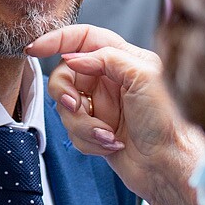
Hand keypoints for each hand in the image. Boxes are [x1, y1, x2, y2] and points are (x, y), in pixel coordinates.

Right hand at [27, 24, 201, 204]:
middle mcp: (109, 80)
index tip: (35, 49)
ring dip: (84, 125)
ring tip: (108, 135)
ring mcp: (102, 106)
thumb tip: (72, 59)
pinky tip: (112, 145)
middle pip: (65, 76)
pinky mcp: (96, 130)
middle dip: (66, 94)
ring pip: (66, 108)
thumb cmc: (167, 121)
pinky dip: (90, 140)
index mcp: (123, 59)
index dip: (56, 39)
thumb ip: (106, 58)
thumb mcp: (143, 76)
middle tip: (78, 106)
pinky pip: (73, 132)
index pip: (83, 38)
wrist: (169, 166)